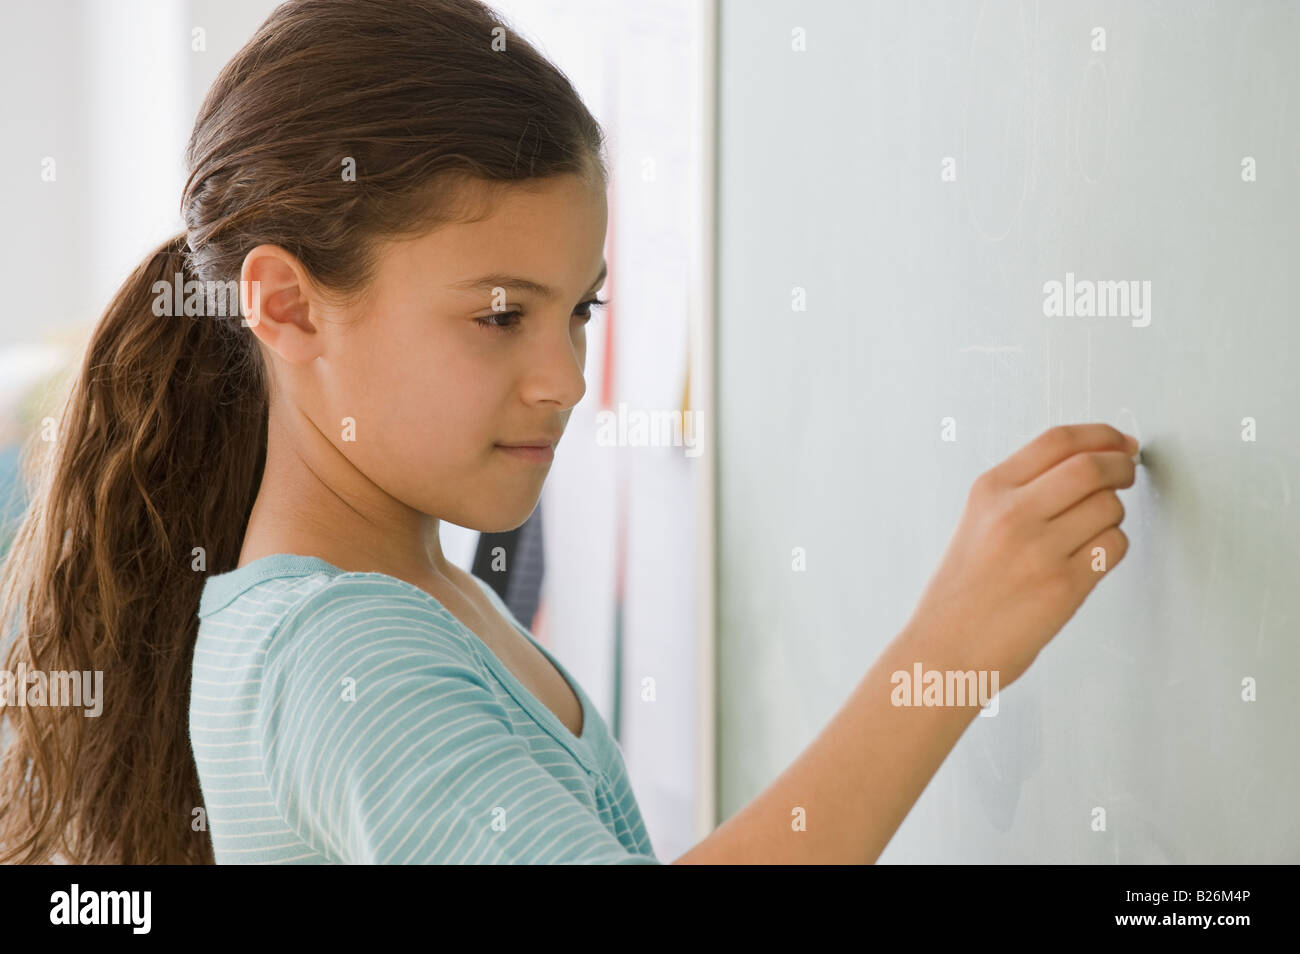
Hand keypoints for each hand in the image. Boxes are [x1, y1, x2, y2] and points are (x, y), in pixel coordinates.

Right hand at [904, 423, 1139, 688]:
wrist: (946, 646)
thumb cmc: (964, 589)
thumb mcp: (977, 521)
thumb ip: (1023, 489)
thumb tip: (1091, 461)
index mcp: (989, 491)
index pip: (1058, 440)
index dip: (1101, 435)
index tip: (1120, 442)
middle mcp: (1013, 514)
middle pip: (1092, 467)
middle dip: (1122, 466)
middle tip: (1127, 474)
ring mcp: (1039, 551)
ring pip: (1110, 507)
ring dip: (1114, 513)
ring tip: (1092, 530)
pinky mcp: (1064, 586)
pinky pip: (1114, 547)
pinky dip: (1112, 547)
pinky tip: (1089, 557)